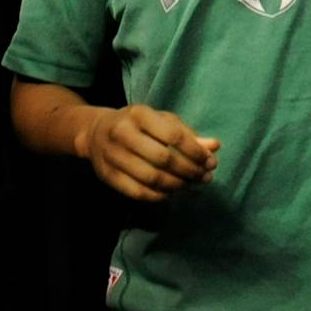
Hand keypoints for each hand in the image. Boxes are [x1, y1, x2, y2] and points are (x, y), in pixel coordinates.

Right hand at [80, 104, 219, 202]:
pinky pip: (138, 192)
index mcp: (139, 114)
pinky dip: (160, 196)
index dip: (195, 152)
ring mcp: (112, 156)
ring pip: (151, 178)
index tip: (210, 162)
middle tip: (205, 177)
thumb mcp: (161, 121)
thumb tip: (214, 147)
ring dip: (177, 186)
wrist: (96, 132)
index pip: (173, 135)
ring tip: (192, 186)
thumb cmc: (138, 125)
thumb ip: (187, 134)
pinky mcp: (107, 176)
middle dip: (189, 171)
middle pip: (163, 159)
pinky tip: (173, 193)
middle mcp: (123, 133)